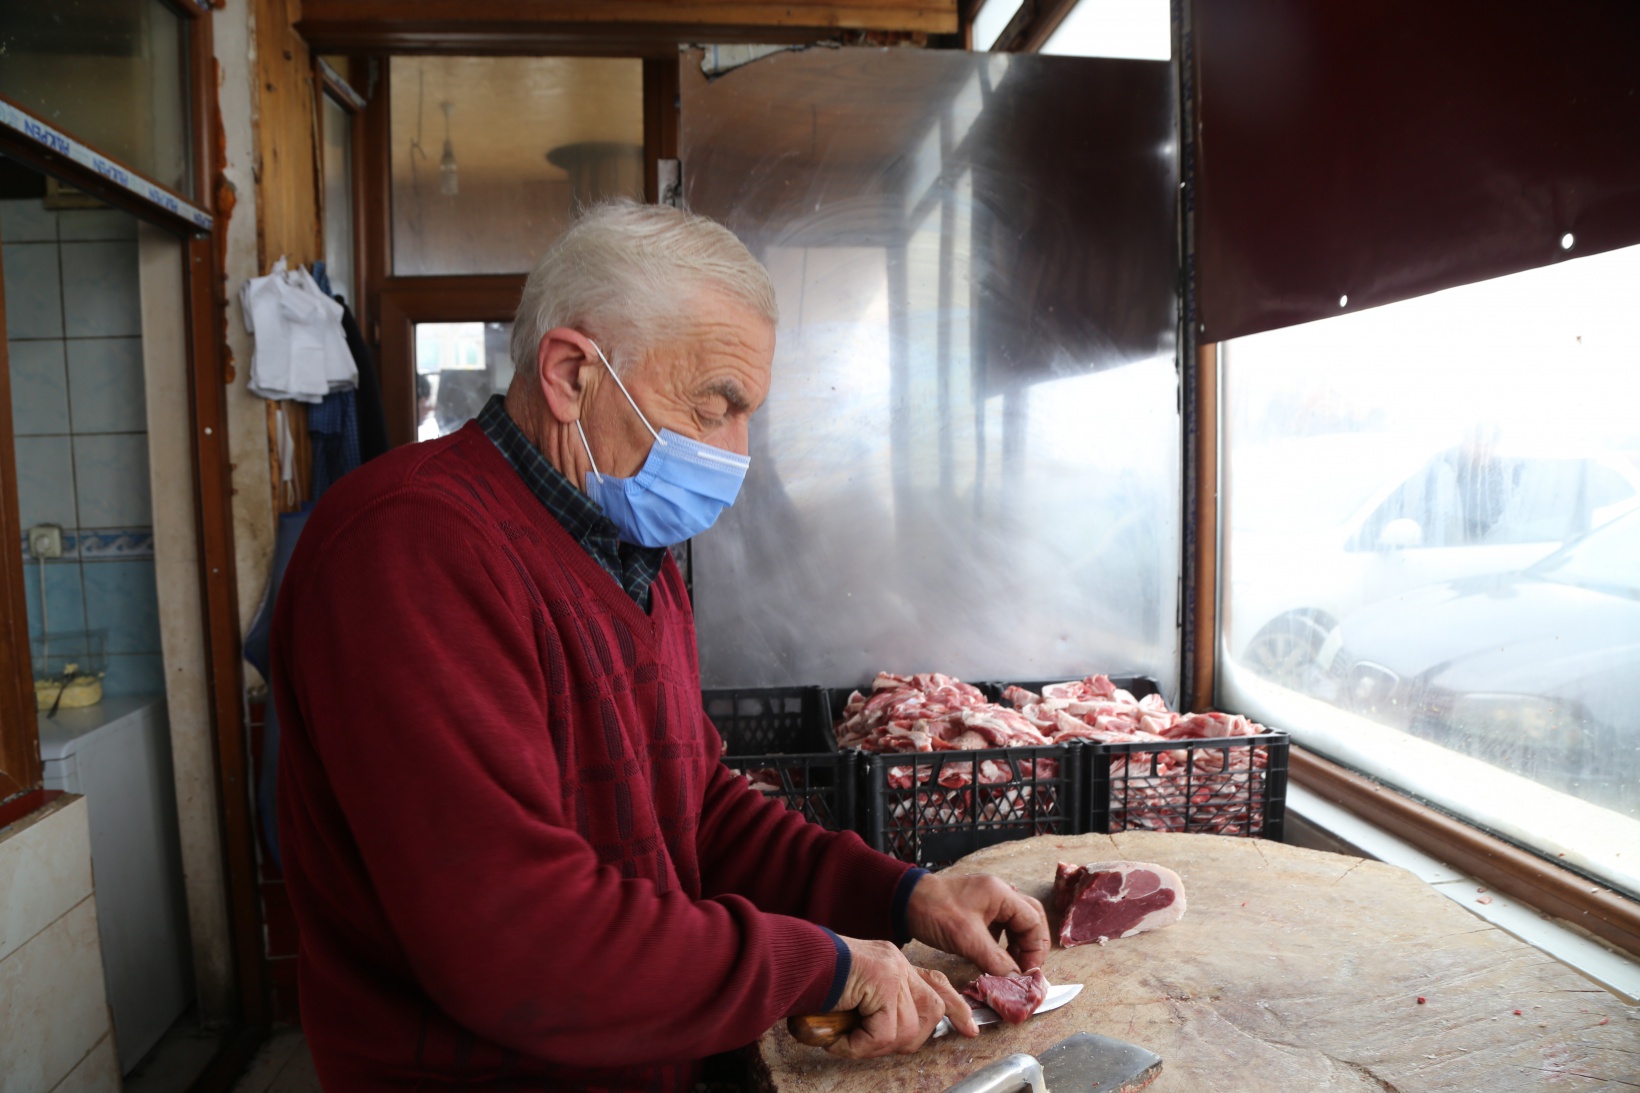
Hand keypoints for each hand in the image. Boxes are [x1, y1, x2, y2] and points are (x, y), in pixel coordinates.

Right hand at [825, 937, 978, 1057]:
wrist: (792, 961)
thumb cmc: (811, 979)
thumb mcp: (851, 993)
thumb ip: (874, 1006)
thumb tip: (888, 1036)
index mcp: (892, 963)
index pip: (936, 982)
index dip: (955, 1006)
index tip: (969, 1028)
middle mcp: (896, 963)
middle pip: (930, 1010)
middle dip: (908, 1037)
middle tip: (872, 1042)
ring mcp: (891, 971)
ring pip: (906, 1028)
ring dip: (877, 1044)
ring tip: (849, 1041)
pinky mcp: (881, 982)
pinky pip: (882, 1032)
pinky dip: (860, 1045)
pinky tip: (839, 1039)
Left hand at [905, 872, 1049, 975]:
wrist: (903, 902)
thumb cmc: (934, 912)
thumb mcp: (967, 938)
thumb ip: (995, 960)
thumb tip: (1016, 981)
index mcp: (1001, 894)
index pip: (1033, 920)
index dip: (1034, 948)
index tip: (1028, 972)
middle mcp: (998, 894)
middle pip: (1029, 919)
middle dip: (1031, 945)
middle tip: (1026, 970)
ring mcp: (987, 902)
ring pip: (1015, 924)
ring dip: (1017, 946)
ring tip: (1012, 969)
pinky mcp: (976, 912)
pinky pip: (999, 928)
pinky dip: (1002, 945)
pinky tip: (996, 960)